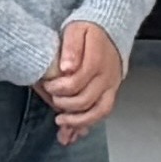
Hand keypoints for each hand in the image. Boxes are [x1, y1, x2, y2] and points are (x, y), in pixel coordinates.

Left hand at [42, 18, 126, 142]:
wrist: (112, 29)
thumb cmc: (90, 30)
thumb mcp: (76, 30)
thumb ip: (71, 48)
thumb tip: (66, 68)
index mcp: (97, 61)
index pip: (77, 82)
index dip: (60, 88)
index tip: (48, 85)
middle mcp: (107, 76)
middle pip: (87, 100)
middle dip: (65, 104)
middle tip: (52, 99)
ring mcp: (112, 86)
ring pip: (99, 111)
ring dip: (79, 121)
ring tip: (61, 123)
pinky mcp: (112, 92)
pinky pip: (103, 112)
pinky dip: (88, 124)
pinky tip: (75, 132)